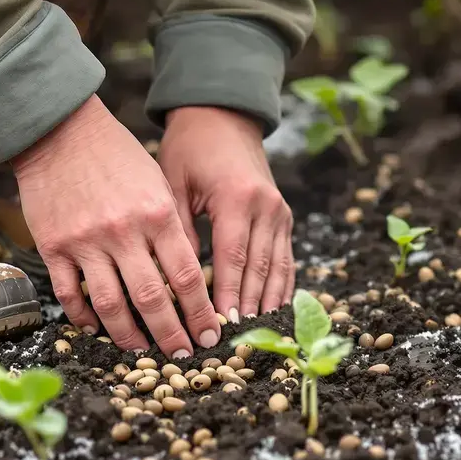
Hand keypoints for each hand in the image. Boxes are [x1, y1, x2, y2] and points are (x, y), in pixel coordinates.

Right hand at [12, 96, 220, 357]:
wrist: (61, 130)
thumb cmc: (116, 155)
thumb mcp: (157, 183)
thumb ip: (172, 229)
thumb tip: (188, 280)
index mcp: (157, 214)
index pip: (186, 277)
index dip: (200, 313)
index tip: (211, 335)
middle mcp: (124, 231)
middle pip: (152, 299)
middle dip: (171, 335)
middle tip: (183, 357)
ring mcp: (86, 241)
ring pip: (110, 304)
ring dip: (128, 336)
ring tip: (141, 351)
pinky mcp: (53, 246)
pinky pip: (69, 294)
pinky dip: (83, 317)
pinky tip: (96, 329)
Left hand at [158, 106, 293, 319]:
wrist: (223, 118)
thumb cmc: (190, 149)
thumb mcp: (174, 182)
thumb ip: (179, 228)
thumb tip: (174, 276)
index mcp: (236, 198)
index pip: (232, 257)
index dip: (227, 294)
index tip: (219, 324)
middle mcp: (265, 206)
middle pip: (258, 267)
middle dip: (247, 306)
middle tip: (235, 340)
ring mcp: (279, 212)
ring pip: (277, 267)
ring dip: (267, 302)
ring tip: (257, 334)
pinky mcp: (284, 217)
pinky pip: (286, 258)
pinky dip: (281, 286)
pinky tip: (275, 310)